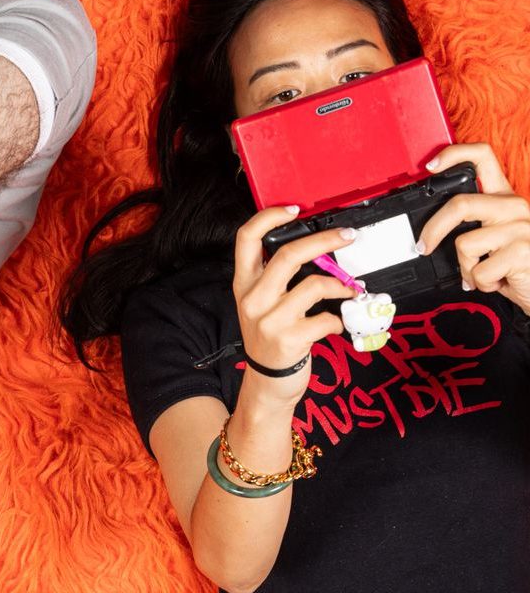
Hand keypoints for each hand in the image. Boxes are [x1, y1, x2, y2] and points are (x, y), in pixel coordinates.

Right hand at [233, 206, 359, 401]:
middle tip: (348, 236)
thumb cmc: (270, 338)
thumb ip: (276, 277)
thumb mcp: (261, 303)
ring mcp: (270, 319)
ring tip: (348, 290)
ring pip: (314, 285)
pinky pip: (326, 318)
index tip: (295, 209)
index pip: (247, 238)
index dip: (270, 217)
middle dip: (325, 240)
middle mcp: (253, 298)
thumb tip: (316, 247)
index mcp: (244, 283)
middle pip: (289, 254)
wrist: (267, 383)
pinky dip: (339, 319)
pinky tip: (336, 324)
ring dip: (340, 285)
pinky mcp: (290, 339)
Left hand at [417, 142, 529, 312]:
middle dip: (433, 229)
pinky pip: (478, 270)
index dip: (453, 155)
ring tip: (481, 271)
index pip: (482, 156)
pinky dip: (479, 283)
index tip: (430, 167)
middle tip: (424, 246)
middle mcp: (514, 206)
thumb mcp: (494, 234)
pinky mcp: (522, 252)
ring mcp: (520, 228)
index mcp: (503, 196)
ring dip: (465, 267)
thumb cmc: (514, 262)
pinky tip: (495, 281)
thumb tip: (428, 224)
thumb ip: (471, 221)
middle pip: (460, 204)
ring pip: (465, 243)